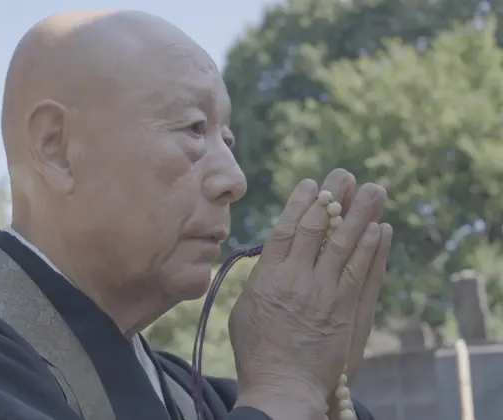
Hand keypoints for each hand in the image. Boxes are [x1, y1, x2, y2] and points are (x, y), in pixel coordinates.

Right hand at [229, 169, 389, 419]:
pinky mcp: (346, 310)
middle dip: (333, 198)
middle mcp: (297, 280)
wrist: (283, 386)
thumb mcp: (246, 310)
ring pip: (346, 245)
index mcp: (268, 278)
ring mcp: (324, 293)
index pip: (286, 229)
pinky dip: (373, 249)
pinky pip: (362, 272)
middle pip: (318, 229)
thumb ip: (261, 280)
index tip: (312, 184)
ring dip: (362, 215)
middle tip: (344, 174)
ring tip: (374, 190)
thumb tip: (272, 257)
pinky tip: (380, 229)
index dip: (300, 203)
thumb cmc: (258, 351)